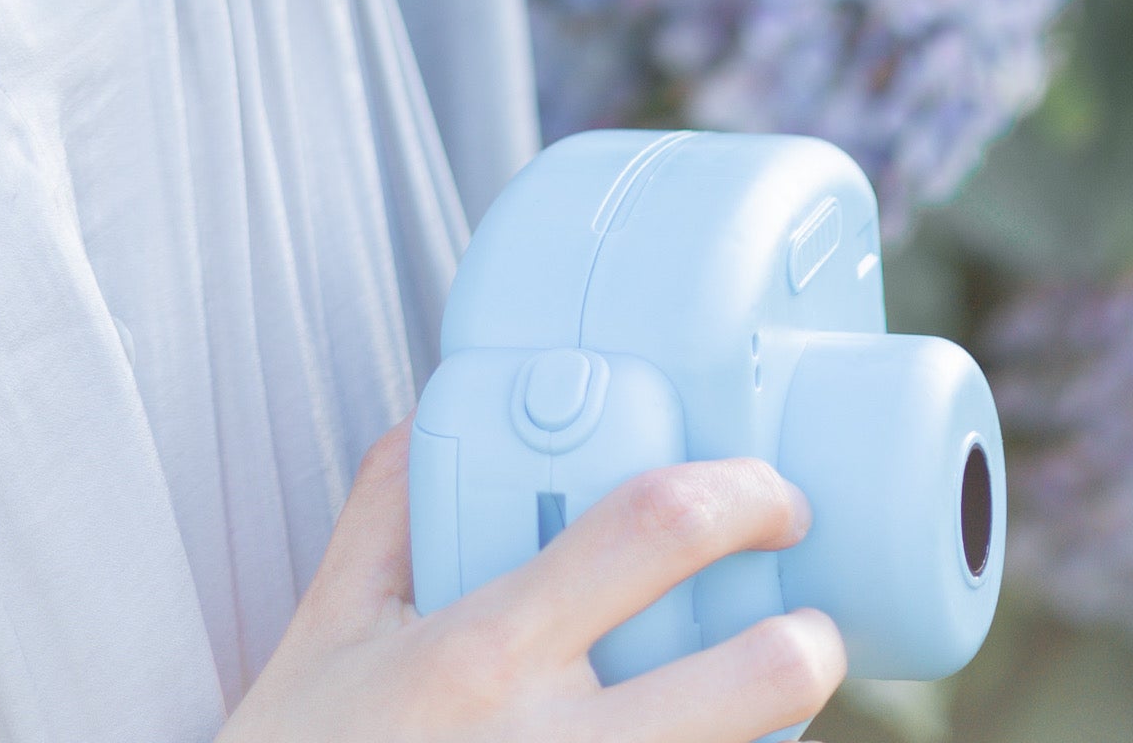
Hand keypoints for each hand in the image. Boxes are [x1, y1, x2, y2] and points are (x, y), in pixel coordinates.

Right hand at [220, 435, 843, 742]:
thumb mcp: (322, 636)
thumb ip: (381, 520)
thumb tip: (428, 422)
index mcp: (487, 649)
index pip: (649, 533)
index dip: (738, 498)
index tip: (772, 498)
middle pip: (749, 681)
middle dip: (808, 646)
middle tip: (810, 628)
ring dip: (767, 739)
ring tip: (753, 717)